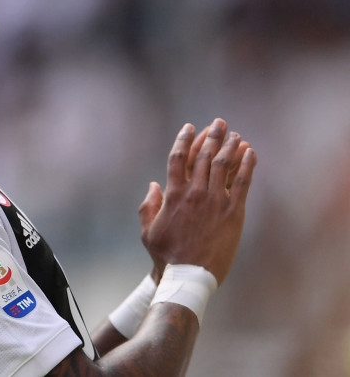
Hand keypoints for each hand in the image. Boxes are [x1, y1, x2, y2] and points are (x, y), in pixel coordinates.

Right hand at [137, 119, 256, 284]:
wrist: (189, 275)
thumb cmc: (166, 255)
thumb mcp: (148, 230)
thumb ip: (148, 205)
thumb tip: (153, 185)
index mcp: (173, 194)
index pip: (179, 158)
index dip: (184, 139)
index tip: (190, 127)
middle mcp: (194, 193)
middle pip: (204, 156)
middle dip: (212, 136)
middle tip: (219, 123)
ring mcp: (215, 201)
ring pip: (223, 165)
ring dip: (229, 146)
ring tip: (234, 134)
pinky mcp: (233, 212)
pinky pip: (242, 182)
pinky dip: (247, 165)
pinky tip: (250, 152)